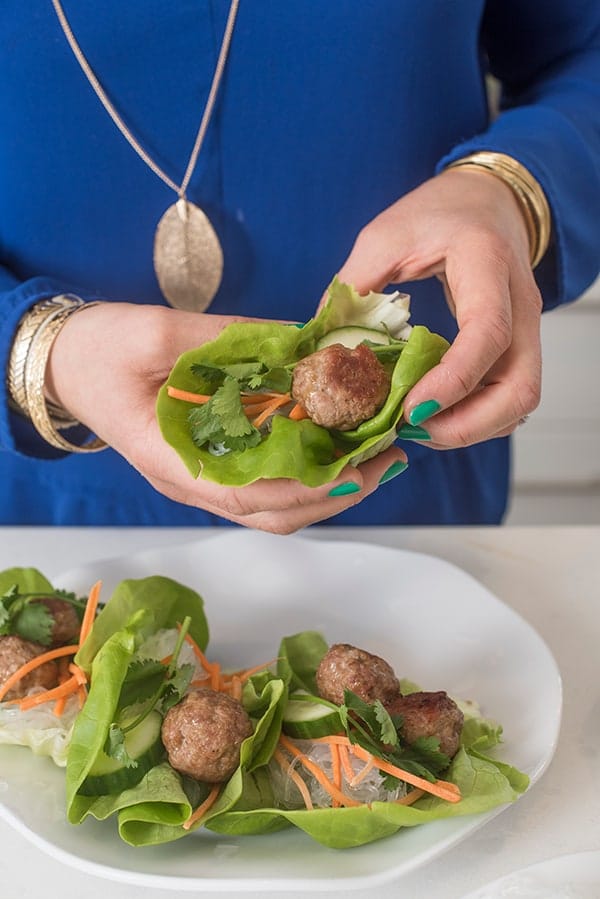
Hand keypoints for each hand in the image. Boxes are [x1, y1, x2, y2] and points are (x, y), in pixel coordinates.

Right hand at [45, 303, 406, 532]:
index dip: (307, 488)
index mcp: (171, 458)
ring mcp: (201, 476)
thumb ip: (229, 340)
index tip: (358, 468)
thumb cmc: (101, 349)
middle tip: (388, 458)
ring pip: (275, 505)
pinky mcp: (212, 462)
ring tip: (378, 456)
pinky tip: (339, 444)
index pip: (248, 494)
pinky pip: (267, 481)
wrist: (67, 363)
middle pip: (273, 512)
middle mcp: (191, 480)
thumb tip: (303, 344)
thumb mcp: (159, 331)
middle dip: (335, 493)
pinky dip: (308, 472)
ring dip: (329, 488)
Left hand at [336, 168, 543, 446]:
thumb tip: (321, 345)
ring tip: (419, 428)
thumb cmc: (438, 213)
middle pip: (520, 388)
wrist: (489, 201)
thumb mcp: (384, 237)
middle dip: (467, 424)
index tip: (411, 409)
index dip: (452, 380)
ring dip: (471, 427)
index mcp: (486, 262)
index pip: (487, 332)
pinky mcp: (520, 348)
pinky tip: (436, 415)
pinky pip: (510, 399)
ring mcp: (527, 329)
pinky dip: (477, 418)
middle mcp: (520, 302)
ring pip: (519, 401)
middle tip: (414, 429)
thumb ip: (353, 287)